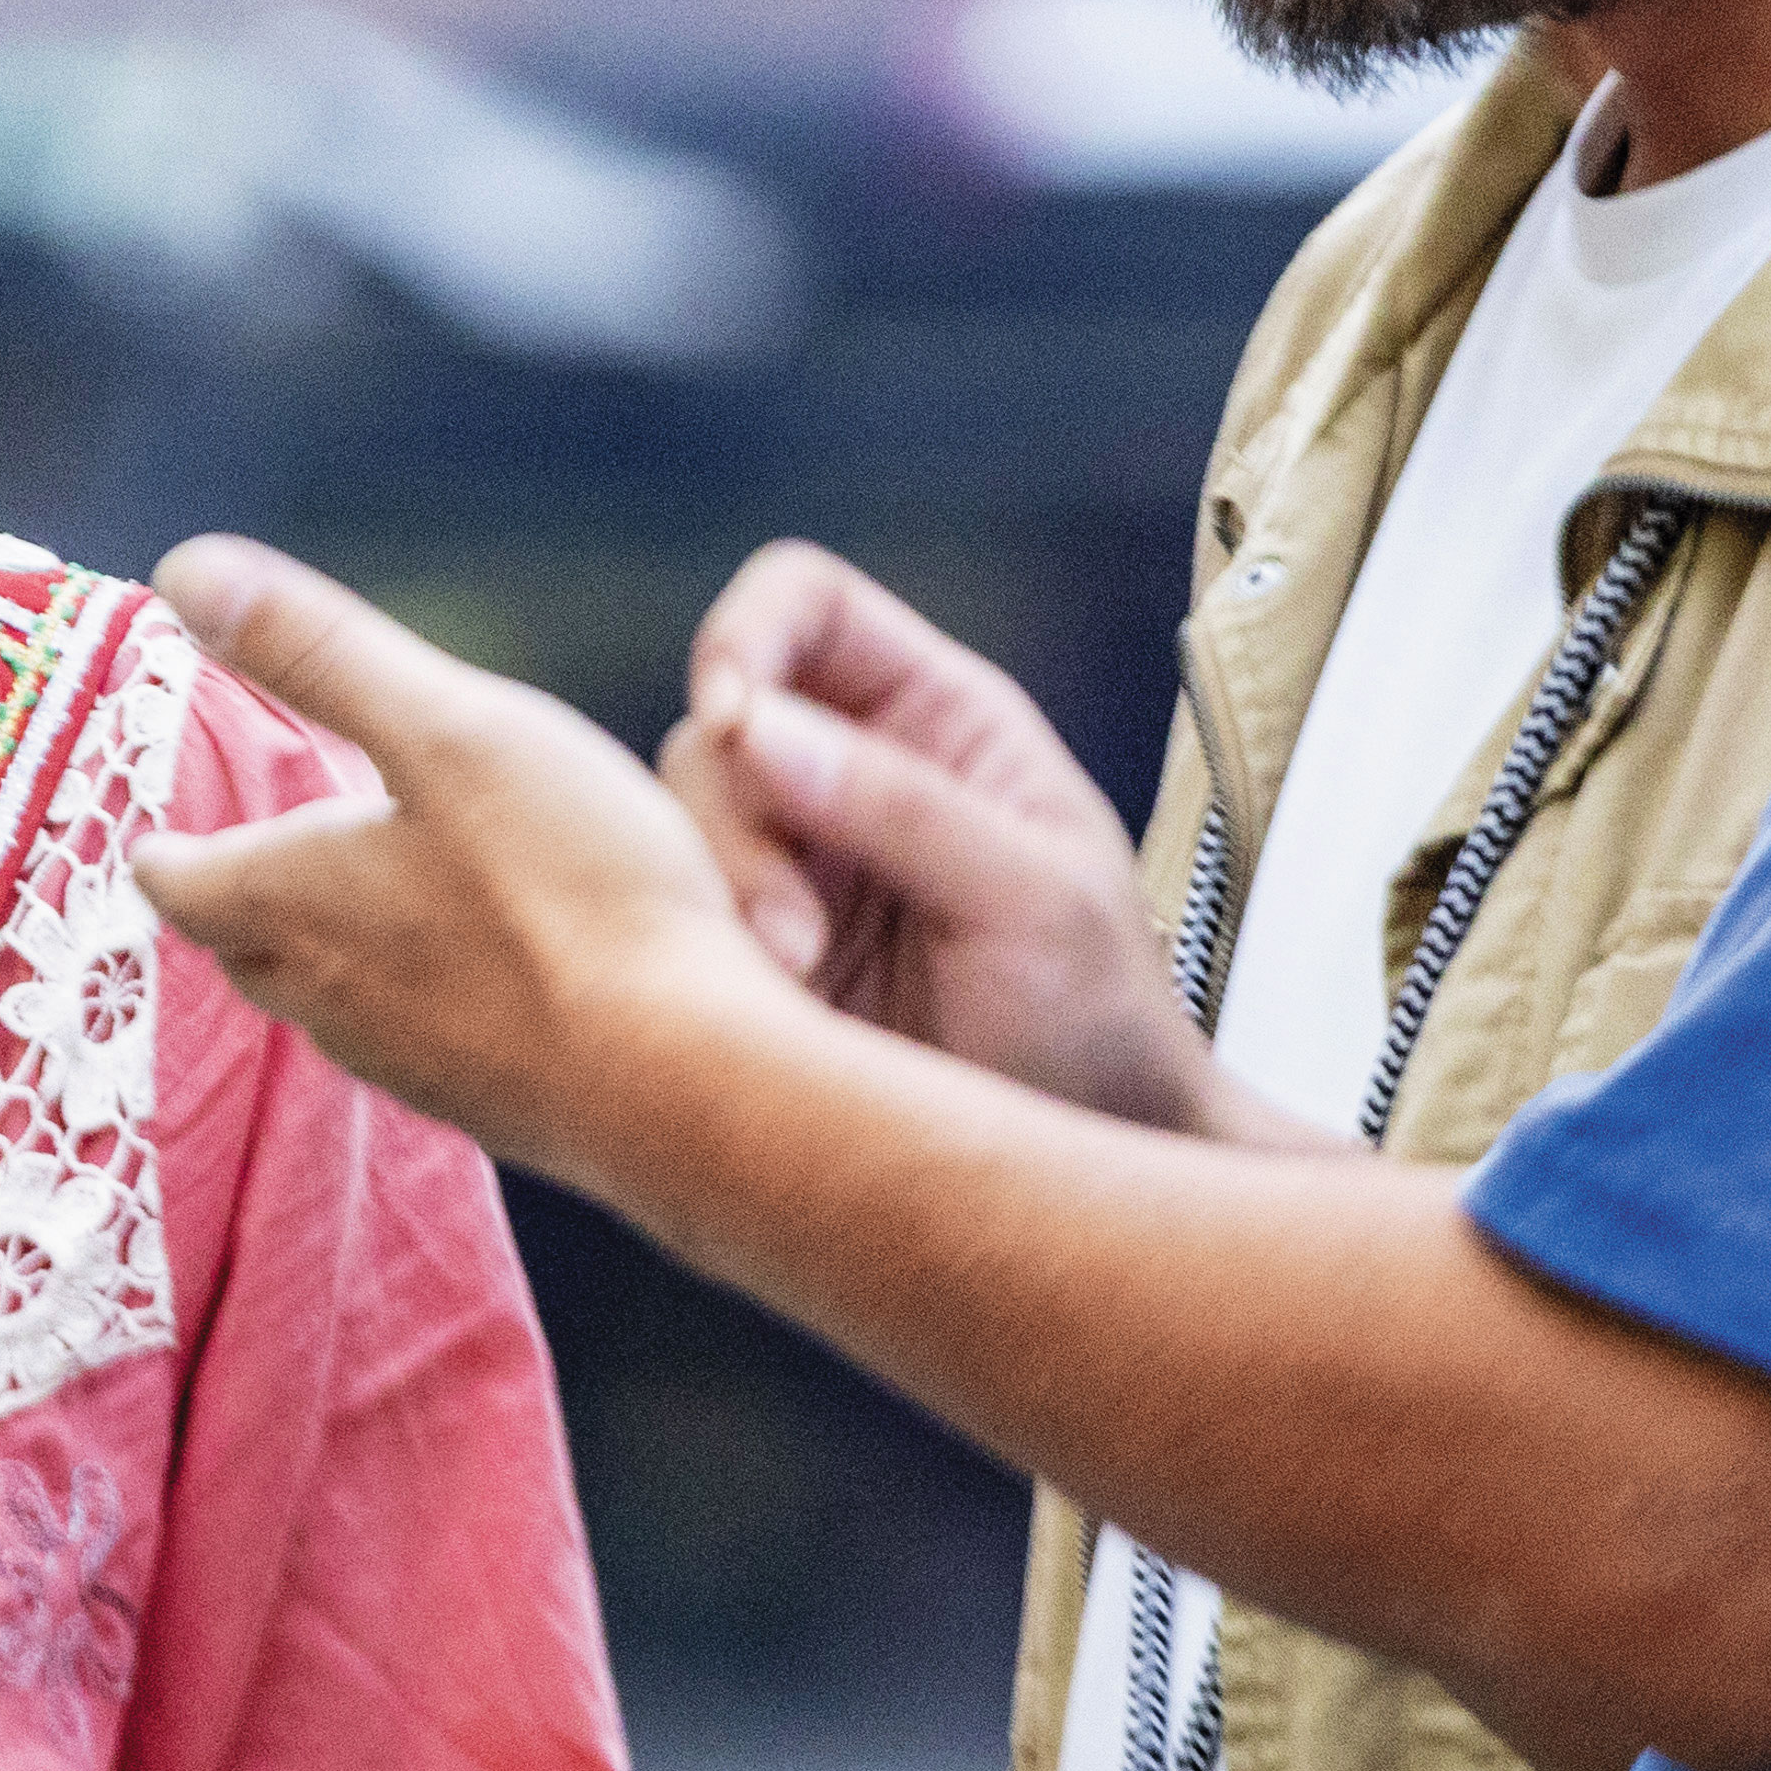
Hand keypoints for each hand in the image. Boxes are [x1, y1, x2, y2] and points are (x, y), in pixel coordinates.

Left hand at [132, 534, 790, 1177]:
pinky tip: (479, 971)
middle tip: (254, 856)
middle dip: (239, 898)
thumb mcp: (445, 729)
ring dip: (329, 949)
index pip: (176, 882)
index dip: (166, 848)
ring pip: (327, 1001)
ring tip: (364, 902)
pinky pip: (418, 1043)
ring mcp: (405, 1065)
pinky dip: (420, 996)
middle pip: (242, 947)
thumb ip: (316, 651)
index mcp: (290, 902)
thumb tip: (182, 567)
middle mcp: (324, 997)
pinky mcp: (484, 1104)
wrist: (687, 1082)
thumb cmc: (569, 891)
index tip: (161, 833)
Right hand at [655, 545, 1215, 1134]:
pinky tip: (764, 1012)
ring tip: (796, 981)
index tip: (730, 718)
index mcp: (935, 716)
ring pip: (678, 822)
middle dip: (734, 816)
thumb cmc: (1099, 1023)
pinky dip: (693, 954)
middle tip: (791, 931)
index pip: (805, 604)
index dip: (748, 634)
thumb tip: (756, 725)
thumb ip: (903, 805)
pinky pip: (671, 915)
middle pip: (718, 722)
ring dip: (716, 896)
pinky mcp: (747, 951)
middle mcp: (847, 770)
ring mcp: (791, 862)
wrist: (1079, 1166)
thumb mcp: (1033, 900)